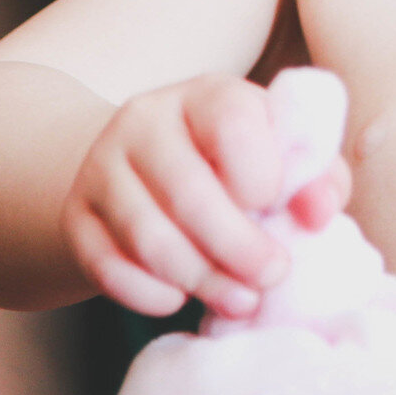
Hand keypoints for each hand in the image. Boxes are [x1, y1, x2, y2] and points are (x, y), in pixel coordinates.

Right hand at [62, 73, 352, 318]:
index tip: (277, 207)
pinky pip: (106, 265)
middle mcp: (146, 119)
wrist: (149, 175)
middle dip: (240, 247)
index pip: (231, 121)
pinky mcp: (77, 214)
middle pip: (189, 191)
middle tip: (272, 277)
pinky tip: (179, 299)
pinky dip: (148, 293)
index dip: (263, 174)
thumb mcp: (285, 158)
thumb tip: (319, 214)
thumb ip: (317, 179)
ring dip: (202, 279)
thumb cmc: (237, 167)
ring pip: (148, 236)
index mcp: (207, 94)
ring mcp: (103, 165)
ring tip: (240, 300)